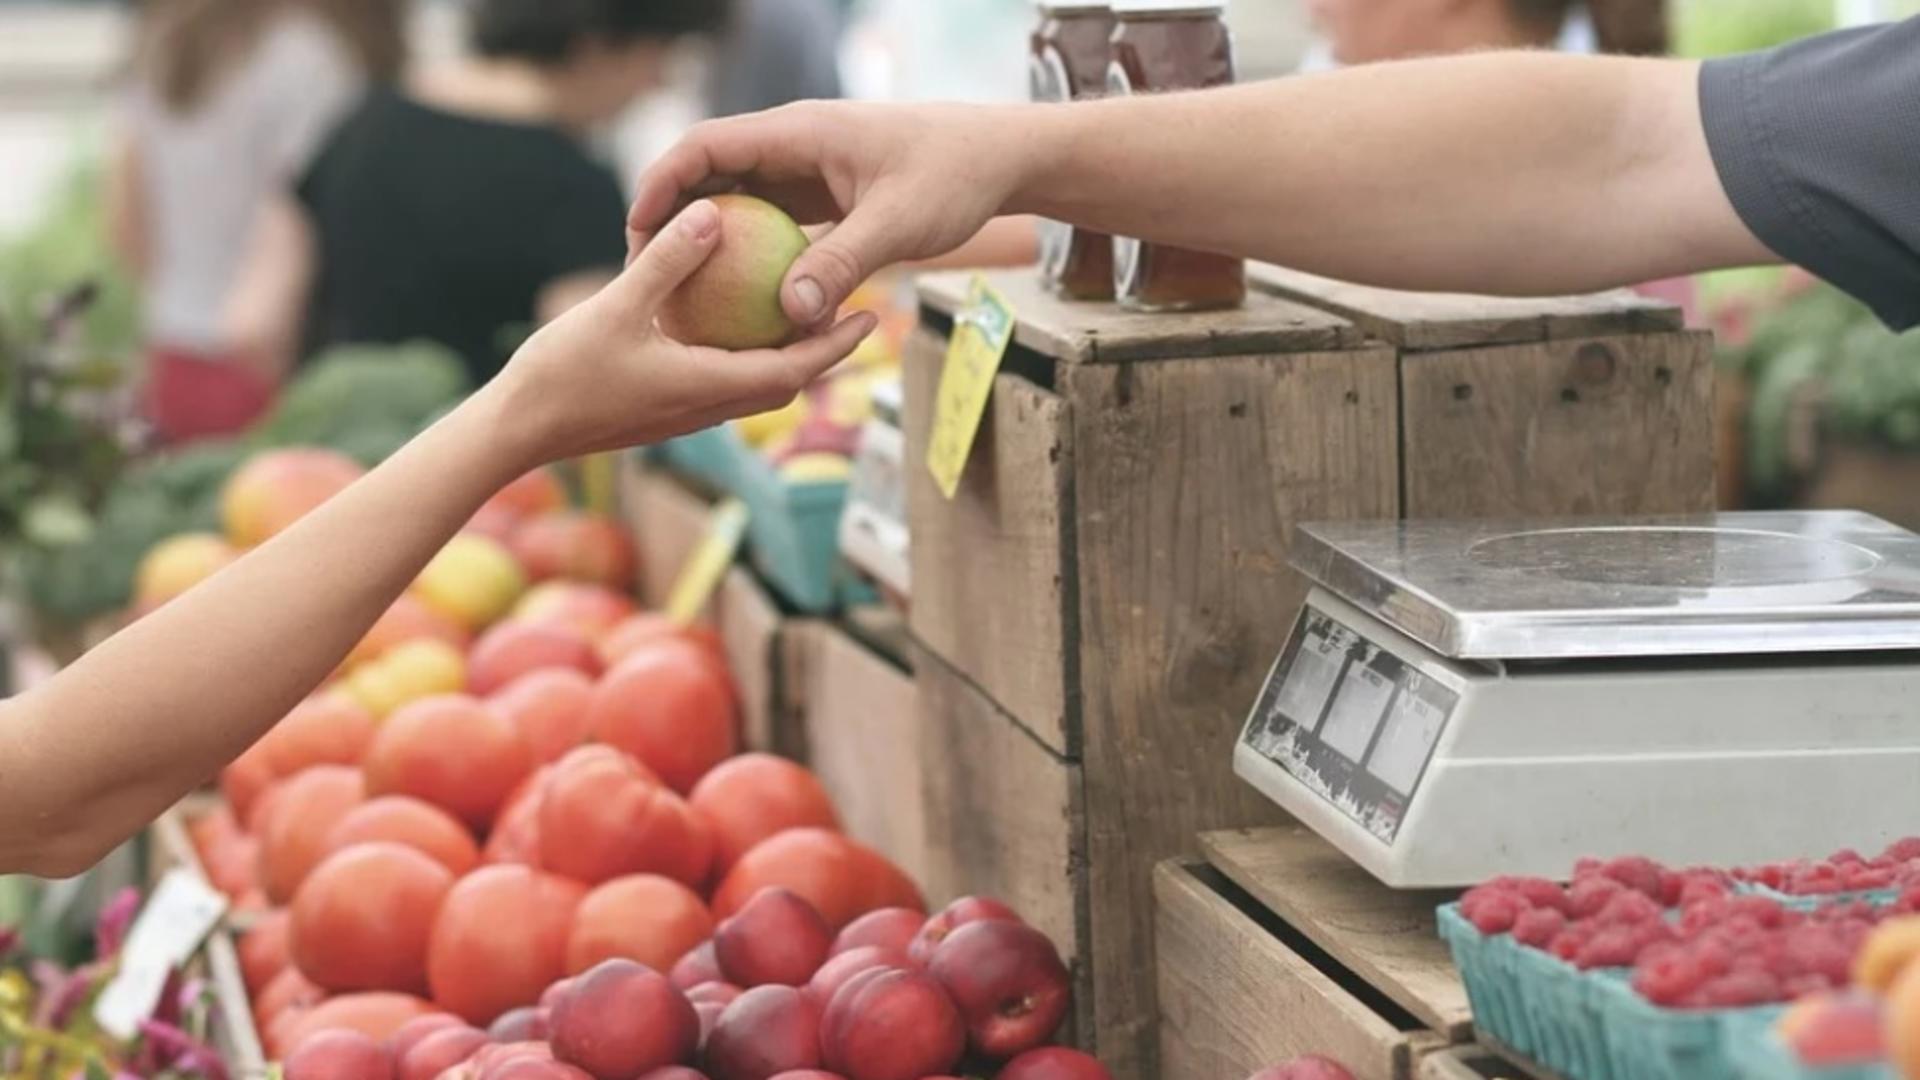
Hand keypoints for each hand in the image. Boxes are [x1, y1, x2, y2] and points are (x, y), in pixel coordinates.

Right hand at [492, 199, 877, 466]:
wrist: (516, 432)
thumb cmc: (562, 374)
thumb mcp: (616, 307)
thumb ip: (667, 262)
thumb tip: (713, 214)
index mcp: (707, 387)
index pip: (793, 370)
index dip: (836, 345)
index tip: (870, 316)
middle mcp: (705, 408)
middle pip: (785, 382)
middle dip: (825, 351)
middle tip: (856, 312)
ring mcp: (683, 413)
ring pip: (754, 386)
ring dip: (786, 356)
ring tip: (806, 314)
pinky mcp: (662, 410)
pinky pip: (720, 382)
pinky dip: (744, 357)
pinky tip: (732, 324)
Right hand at [627, 101, 1030, 327]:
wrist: (999, 158)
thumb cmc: (954, 176)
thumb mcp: (899, 223)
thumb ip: (842, 264)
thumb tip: (790, 314)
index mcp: (799, 133)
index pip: (706, 146)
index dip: (662, 183)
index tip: (637, 231)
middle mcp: (794, 146)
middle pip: (710, 173)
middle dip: (671, 217)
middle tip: (644, 272)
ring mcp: (807, 170)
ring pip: (738, 199)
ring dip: (708, 239)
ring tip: (678, 291)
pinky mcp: (823, 196)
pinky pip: (770, 222)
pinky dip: (749, 254)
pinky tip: (738, 301)